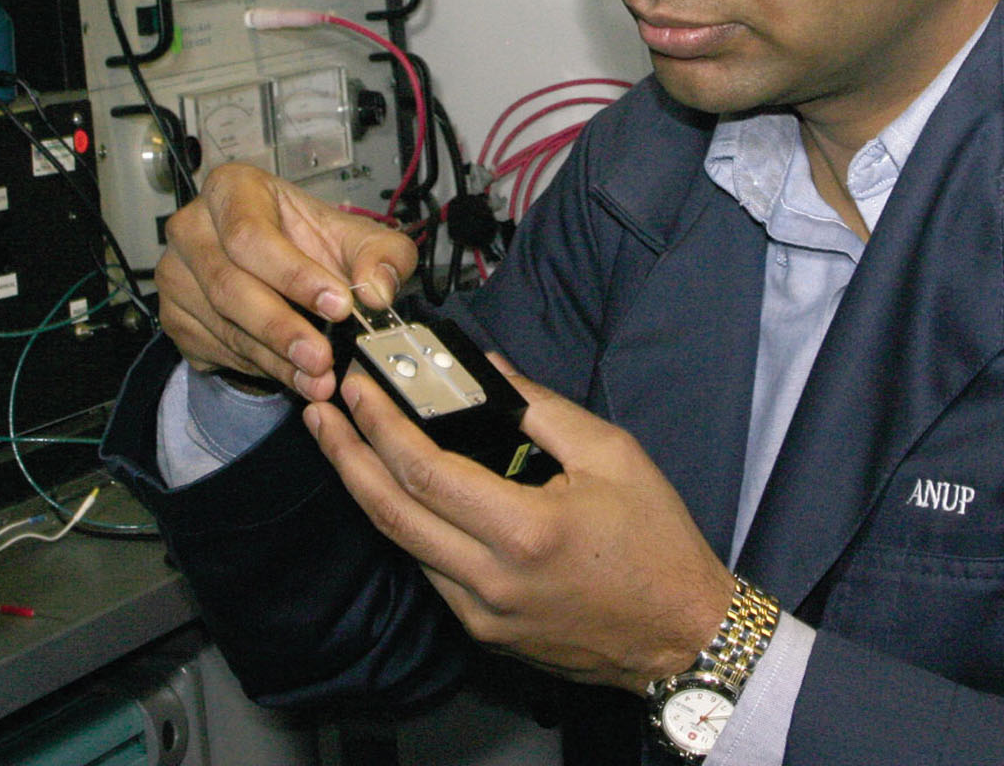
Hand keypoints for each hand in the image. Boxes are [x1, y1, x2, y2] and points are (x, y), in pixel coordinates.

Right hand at [156, 163, 416, 400]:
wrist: (279, 269)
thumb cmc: (308, 242)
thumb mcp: (356, 237)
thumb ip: (382, 254)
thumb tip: (377, 288)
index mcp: (232, 189)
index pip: (251, 234)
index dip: (294, 274)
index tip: (337, 304)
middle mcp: (194, 228)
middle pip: (229, 284)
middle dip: (282, 327)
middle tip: (322, 356)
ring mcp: (177, 275)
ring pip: (224, 324)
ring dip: (275, 357)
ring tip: (318, 375)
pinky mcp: (175, 317)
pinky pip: (217, 349)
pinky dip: (260, 368)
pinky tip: (294, 375)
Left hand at [304, 355, 735, 693]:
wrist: (682, 636)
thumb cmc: (658, 545)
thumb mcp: (612, 455)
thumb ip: (541, 409)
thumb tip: (487, 368)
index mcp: (524, 532)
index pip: (425, 473)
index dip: (381, 426)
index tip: (358, 387)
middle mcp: (490, 580)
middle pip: (389, 512)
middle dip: (345, 455)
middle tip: (320, 410)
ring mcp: (481, 613)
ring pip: (400, 545)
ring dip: (364, 489)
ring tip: (343, 441)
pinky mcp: (483, 631)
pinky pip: (428, 570)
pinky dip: (404, 524)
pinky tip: (393, 490)